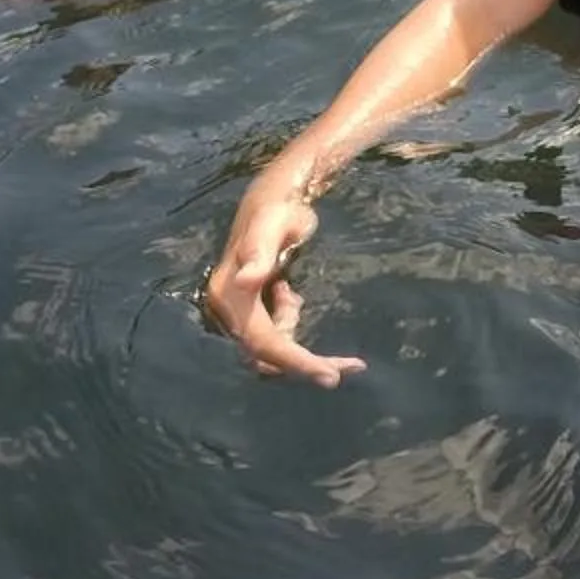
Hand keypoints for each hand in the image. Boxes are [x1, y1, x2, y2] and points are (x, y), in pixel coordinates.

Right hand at [204, 179, 364, 384]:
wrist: (274, 202)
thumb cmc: (276, 210)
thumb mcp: (271, 226)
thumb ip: (258, 253)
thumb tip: (245, 282)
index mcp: (227, 294)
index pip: (262, 341)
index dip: (294, 360)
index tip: (331, 376)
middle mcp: (228, 311)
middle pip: (269, 354)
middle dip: (305, 361)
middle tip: (352, 365)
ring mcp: (240, 314)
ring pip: (274, 349)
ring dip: (301, 345)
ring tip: (305, 301)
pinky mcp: (253, 314)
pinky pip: (276, 337)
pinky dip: (293, 330)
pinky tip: (295, 297)